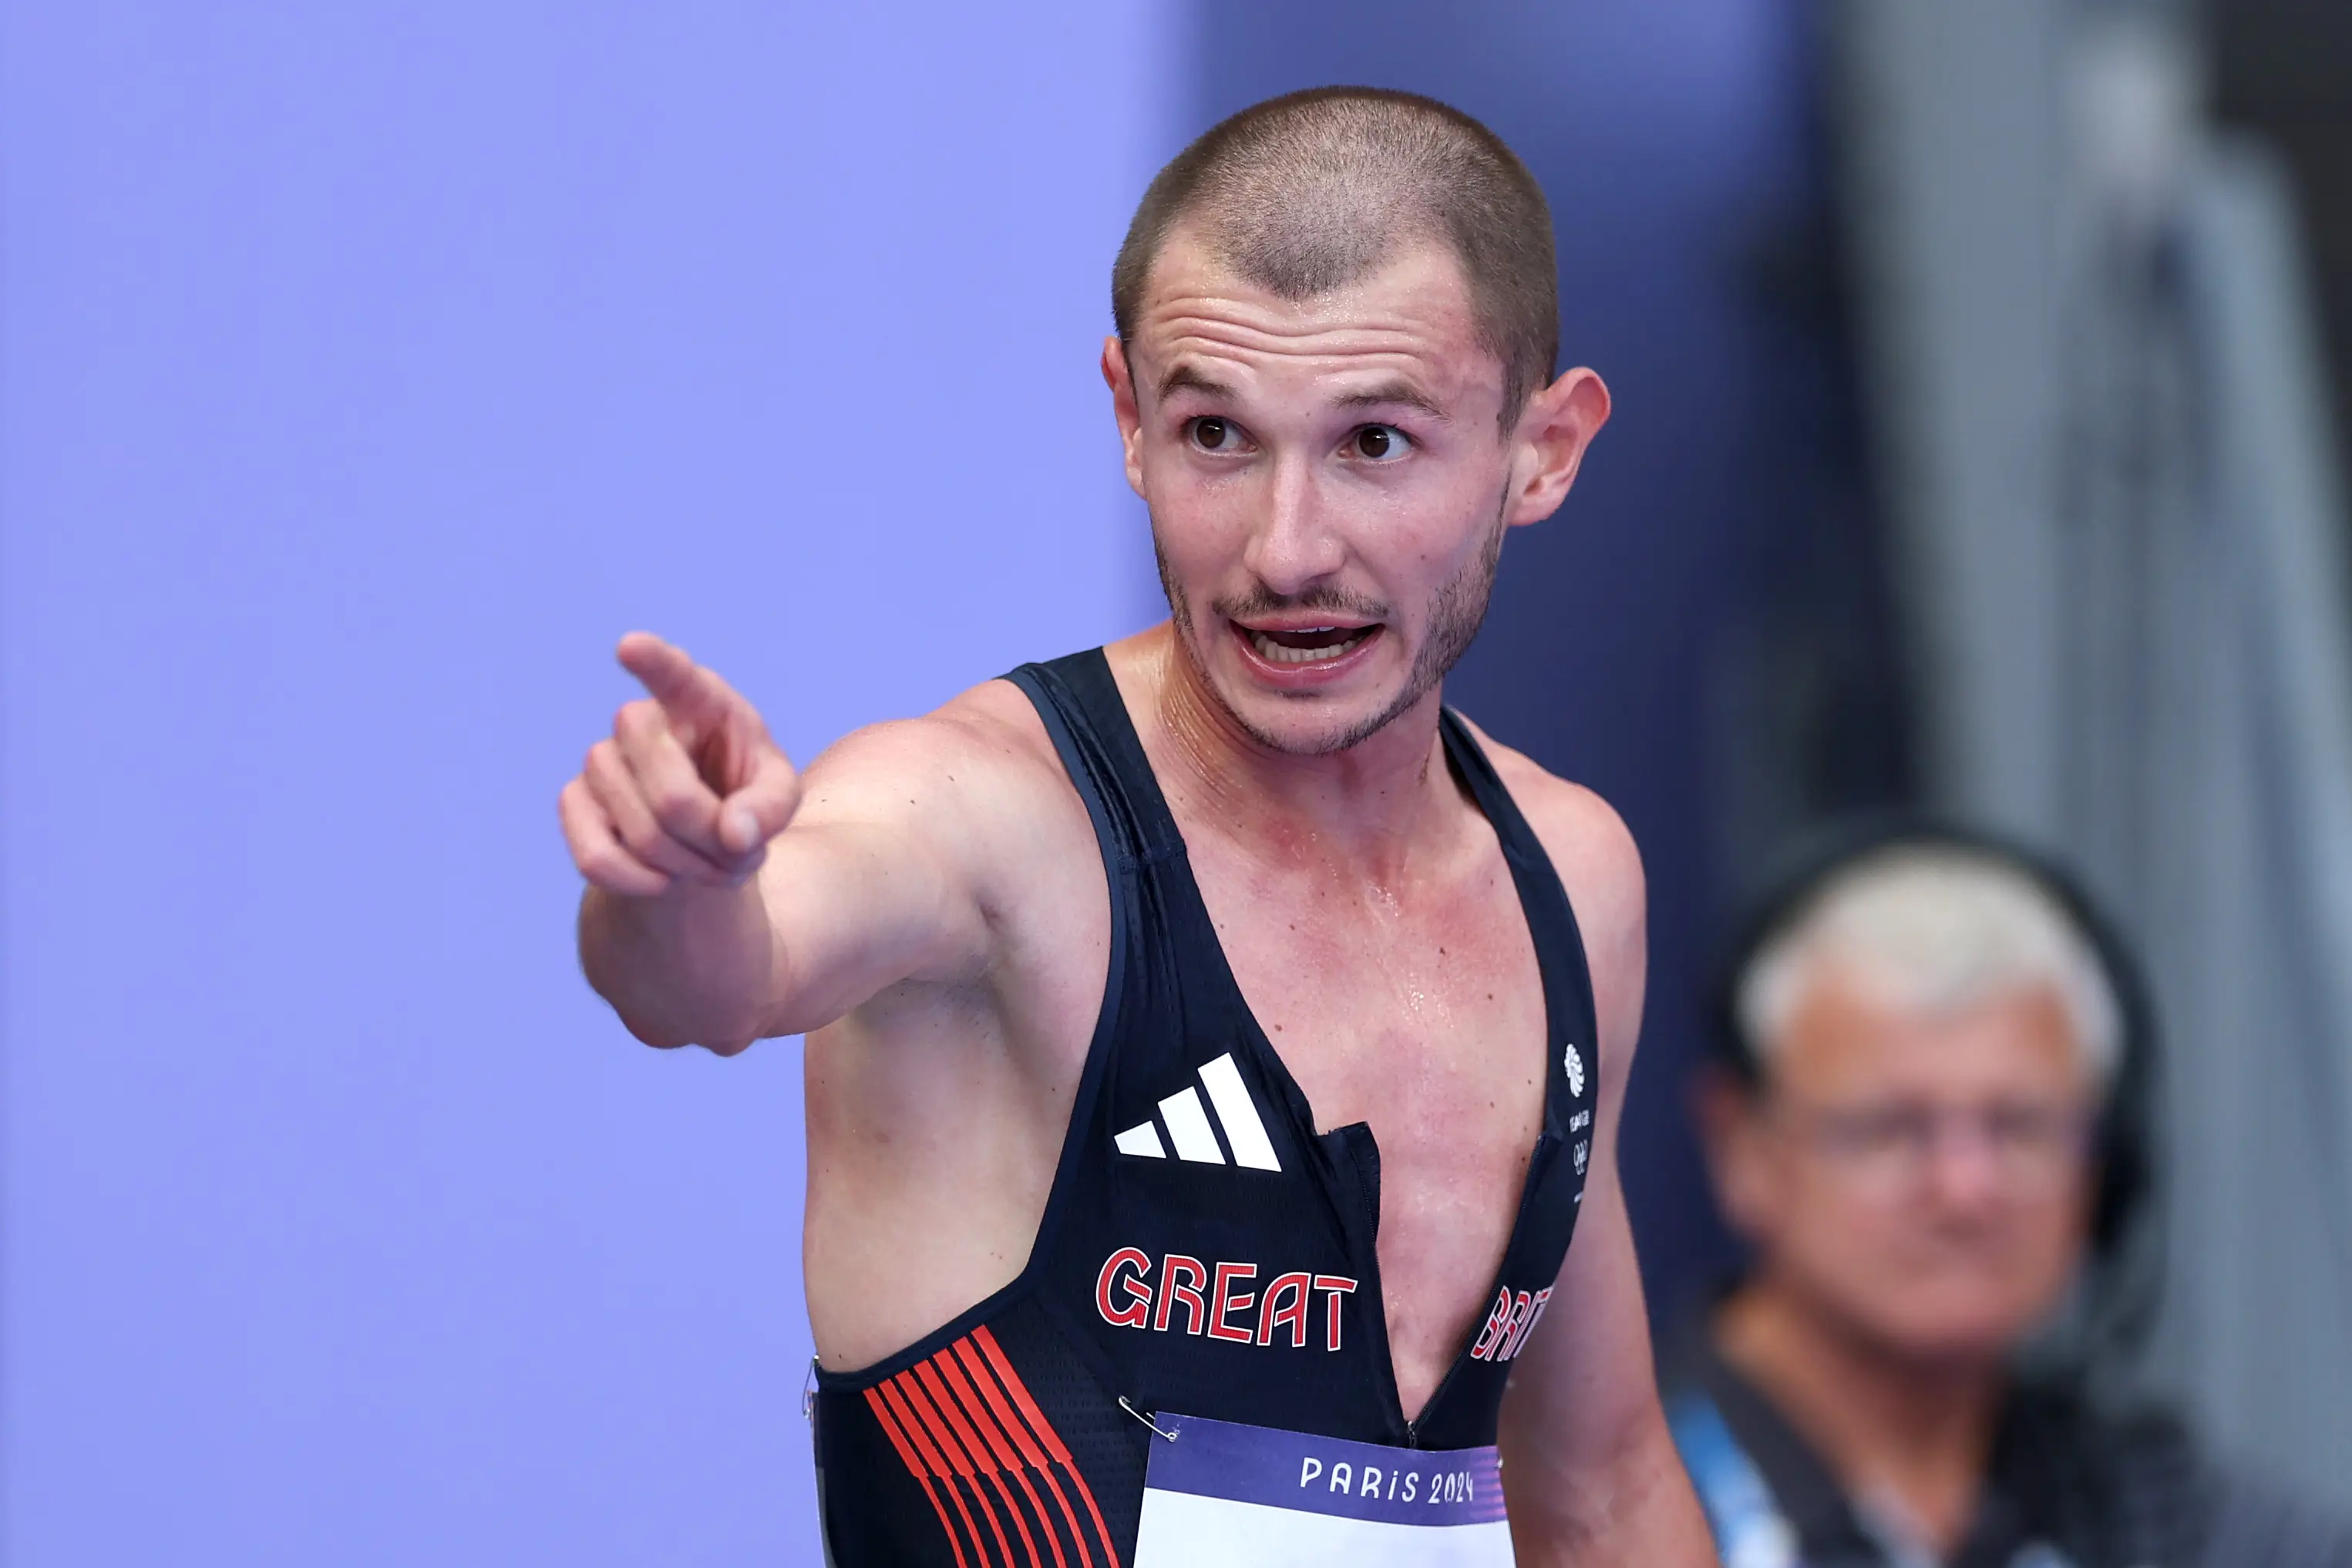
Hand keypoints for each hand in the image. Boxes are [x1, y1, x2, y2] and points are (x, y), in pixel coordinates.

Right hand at [559, 633, 801, 896]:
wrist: (696, 838)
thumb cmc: (743, 799)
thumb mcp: (778, 798)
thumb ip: (769, 808)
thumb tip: (735, 834)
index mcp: (700, 700)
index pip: (675, 675)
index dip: (654, 662)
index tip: (631, 647)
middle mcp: (641, 721)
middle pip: (672, 796)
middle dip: (712, 839)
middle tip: (736, 852)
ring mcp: (600, 760)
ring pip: (641, 833)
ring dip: (687, 867)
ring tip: (710, 865)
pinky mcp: (573, 803)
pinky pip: (597, 859)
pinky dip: (640, 882)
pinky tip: (663, 879)